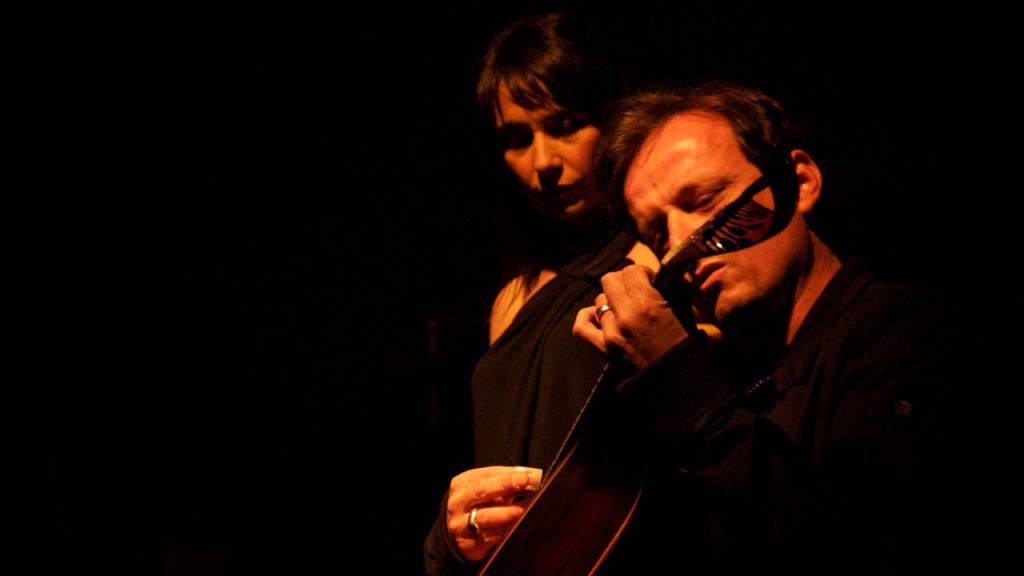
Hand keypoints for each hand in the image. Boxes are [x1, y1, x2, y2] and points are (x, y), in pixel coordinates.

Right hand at [446, 465, 541, 560]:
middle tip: (526, 483)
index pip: (486, 475)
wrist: (461, 534)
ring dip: (507, 512)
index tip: (530, 475)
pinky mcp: (468, 544)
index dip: (509, 474)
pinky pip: (489, 536)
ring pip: (484, 516)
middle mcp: (458, 503)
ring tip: (524, 508)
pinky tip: (518, 525)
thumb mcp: (490, 491)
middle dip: (505, 485)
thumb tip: (532, 476)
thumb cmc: (481, 506)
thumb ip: (507, 482)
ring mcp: (460, 525)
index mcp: (462, 484)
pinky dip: (505, 530)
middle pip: (481, 491)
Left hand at [572, 264, 692, 369]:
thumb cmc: (684, 347)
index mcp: (648, 303)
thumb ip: (670, 290)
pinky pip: (581, 327)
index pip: (631, 270)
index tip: (649, 280)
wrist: (677, 382)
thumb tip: (656, 275)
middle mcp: (626, 315)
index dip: (641, 272)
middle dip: (624, 282)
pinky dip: (586, 318)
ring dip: (611, 301)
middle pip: (610, 280)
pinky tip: (597, 317)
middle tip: (635, 291)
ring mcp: (611, 333)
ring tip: (624, 309)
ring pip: (599, 301)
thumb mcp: (684, 312)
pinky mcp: (604, 349)